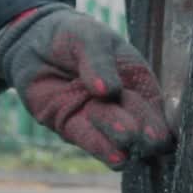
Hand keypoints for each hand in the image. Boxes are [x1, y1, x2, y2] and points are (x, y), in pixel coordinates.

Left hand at [0, 4, 174, 168]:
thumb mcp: (89, 38)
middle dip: (143, 132)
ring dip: (119, 138)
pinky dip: (102, 148)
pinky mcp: (72, 127)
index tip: (160, 133)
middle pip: (139, 124)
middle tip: (143, 135)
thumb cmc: (71, 35)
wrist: (32, 41)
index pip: (153, 104)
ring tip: (125, 137)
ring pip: (115, 136)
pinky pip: (89, 141)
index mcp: (136, 79)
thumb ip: (99, 62)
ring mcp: (98, 118)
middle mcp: (121, 104)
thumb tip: (109, 90)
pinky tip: (116, 157)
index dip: (158, 120)